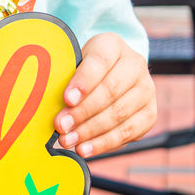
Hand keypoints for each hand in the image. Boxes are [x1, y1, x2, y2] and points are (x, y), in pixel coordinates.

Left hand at [54, 33, 156, 158]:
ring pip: (119, 113)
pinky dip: (103, 143)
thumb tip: (45, 104)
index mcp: (113, 44)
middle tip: (61, 126)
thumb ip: (64, 78)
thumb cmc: (84, 71)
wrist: (112, 75)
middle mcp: (135, 64)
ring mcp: (146, 89)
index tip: (66, 99)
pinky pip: (128, 132)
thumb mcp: (74, 63)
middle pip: (110, 90)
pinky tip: (85, 149)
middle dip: (82, 111)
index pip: (99, 60)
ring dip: (90, 131)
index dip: (83, 81)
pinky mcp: (149, 113)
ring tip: (68, 141)